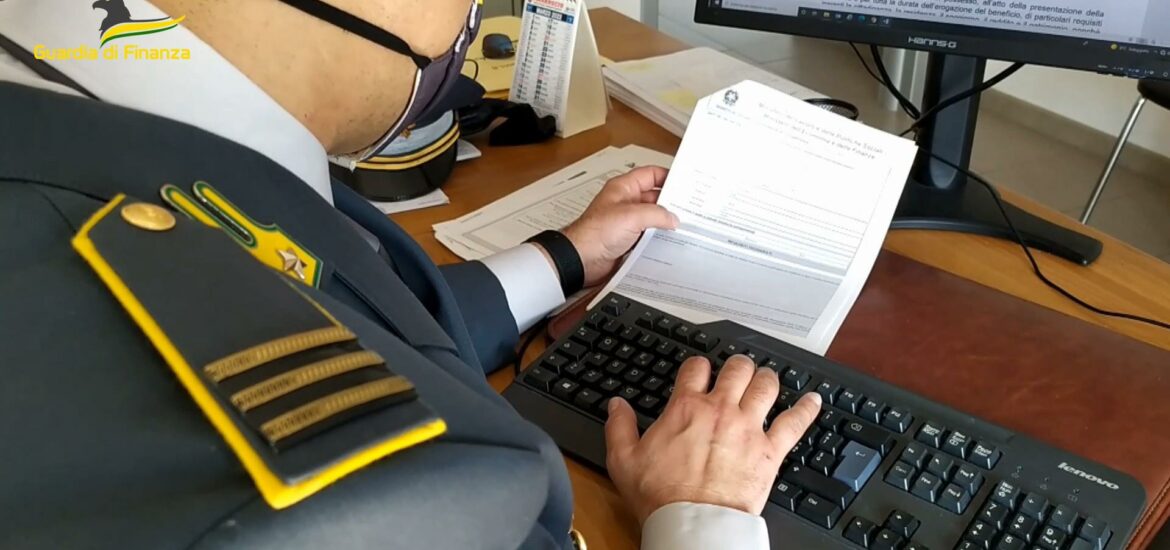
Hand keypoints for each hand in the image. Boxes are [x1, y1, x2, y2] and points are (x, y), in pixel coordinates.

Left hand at [559, 166, 678, 286]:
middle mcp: (626, 203)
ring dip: (666, 222)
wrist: (582, 259)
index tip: (684, 183)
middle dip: (671, 202)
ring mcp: (627, 221)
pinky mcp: (628, 239)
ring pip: (653, 217)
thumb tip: (673, 218)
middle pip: (654, 197)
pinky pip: (648, 234)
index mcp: (624, 188)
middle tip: (689, 207)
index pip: (650, 175)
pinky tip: (671, 241)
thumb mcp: (632, 216)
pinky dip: (659, 237)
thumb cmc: (595, 233)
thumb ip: (657, 214)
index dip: (667, 176)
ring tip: (684, 225)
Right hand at [603, 355, 821, 523]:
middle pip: (737, 369)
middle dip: (738, 366)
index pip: (696, 368)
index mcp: (686, 407)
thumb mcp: (623, 459)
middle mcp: (720, 410)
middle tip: (738, 371)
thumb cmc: (661, 495)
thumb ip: (619, 426)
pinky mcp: (769, 450)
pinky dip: (807, 408)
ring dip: (767, 378)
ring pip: (766, 385)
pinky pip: (795, 422)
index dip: (698, 365)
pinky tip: (814, 400)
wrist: (692, 523)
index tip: (699, 370)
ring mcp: (748, 427)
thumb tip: (616, 405)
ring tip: (767, 379)